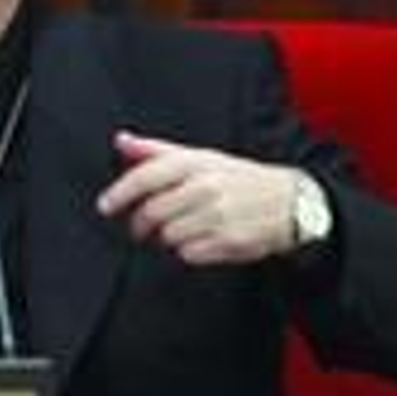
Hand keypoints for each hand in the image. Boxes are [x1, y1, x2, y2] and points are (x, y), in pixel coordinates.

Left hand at [96, 130, 299, 264]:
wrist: (291, 200)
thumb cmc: (238, 177)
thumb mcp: (201, 157)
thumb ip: (157, 151)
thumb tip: (121, 141)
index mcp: (195, 163)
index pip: (145, 178)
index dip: (119, 194)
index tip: (105, 206)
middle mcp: (205, 187)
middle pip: (152, 213)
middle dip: (141, 223)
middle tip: (141, 227)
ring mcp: (218, 216)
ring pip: (168, 236)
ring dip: (167, 237)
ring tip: (183, 228)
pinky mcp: (229, 241)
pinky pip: (188, 254)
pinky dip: (188, 250)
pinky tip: (201, 239)